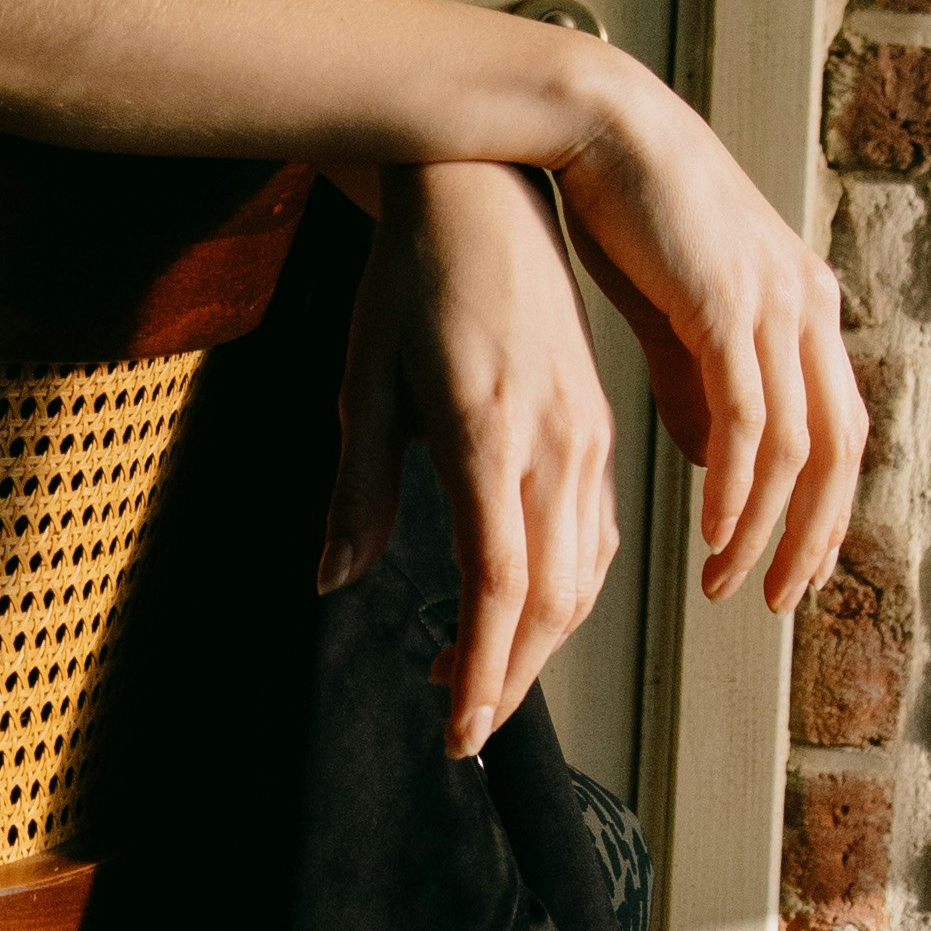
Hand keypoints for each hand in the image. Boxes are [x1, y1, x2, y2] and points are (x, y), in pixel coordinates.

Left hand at [318, 160, 623, 755]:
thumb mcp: (364, 382)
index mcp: (489, 436)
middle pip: (552, 600)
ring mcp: (587, 438)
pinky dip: (563, 589)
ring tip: (471, 674)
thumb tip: (334, 581)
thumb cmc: (409, 284)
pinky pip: (595, 533)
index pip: (500, 587)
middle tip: (457, 725)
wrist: (484, 198)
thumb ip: (359, 488)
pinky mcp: (596, 429)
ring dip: (534, 642)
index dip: (484, 671)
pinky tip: (516, 607)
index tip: (458, 732)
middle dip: (510, 677)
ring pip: (583, 574)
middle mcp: (555, 445)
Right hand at [528, 56, 864, 612]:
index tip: (800, 564)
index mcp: (803, 303)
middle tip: (780, 598)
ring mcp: (777, 301)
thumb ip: (699, 385)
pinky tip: (712, 529)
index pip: (840, 425)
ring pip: (798, 445)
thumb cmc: (626, 209)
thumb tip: (719, 460)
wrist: (595, 124)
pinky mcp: (730, 303)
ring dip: (765, 525)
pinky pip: (749, 417)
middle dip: (814, 535)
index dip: (826, 505)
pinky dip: (737, 485)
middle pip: (841, 448)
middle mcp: (808, 304)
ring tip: (727, 579)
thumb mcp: (673, 310)